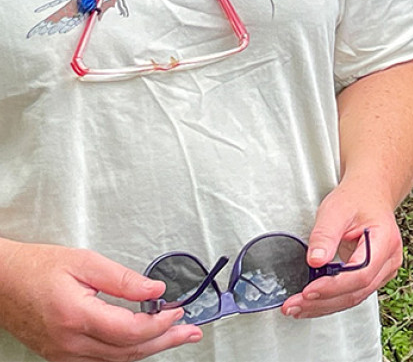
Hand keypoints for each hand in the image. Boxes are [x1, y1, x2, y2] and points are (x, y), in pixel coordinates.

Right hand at [0, 239, 200, 360]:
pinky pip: (102, 361)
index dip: (160, 324)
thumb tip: (156, 288)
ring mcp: (64, 354)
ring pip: (117, 360)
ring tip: (176, 337)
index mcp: (76, 316)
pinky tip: (143, 343)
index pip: (130, 331)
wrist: (2, 282)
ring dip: (150, 349)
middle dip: (165, 341)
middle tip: (192, 332)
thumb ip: (123, 279)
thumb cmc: (37, 269)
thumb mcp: (85, 262)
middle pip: (128, 351)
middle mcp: (69, 343)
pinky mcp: (61, 356)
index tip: (178, 311)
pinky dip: (127, 352)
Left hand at [279, 183, 402, 320]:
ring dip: (324, 305)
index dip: (334, 286)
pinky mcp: (373, 276)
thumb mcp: (336, 210)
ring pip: (354, 297)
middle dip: (323, 301)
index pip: (361, 273)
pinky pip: (353, 294)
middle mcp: (389, 259)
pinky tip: (312, 302)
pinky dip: (330, 300)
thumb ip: (325, 235)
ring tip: (297, 307)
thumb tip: (315, 260)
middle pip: (357, 291)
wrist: (369, 195)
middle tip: (295, 304)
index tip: (309, 290)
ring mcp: (383, 270)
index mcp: (385, 240)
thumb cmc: (357, 199)